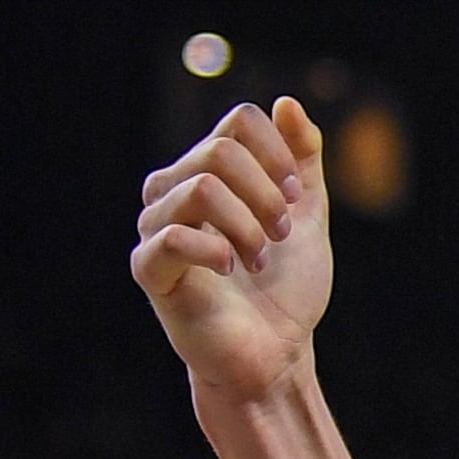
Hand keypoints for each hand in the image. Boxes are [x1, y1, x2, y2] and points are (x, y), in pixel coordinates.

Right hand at [133, 101, 333, 399]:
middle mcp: (174, 191)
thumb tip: (287, 103)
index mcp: (209, 172)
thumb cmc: (286, 288)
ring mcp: (156, 228)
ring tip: (261, 260)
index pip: (238, 123)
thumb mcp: (309, 215)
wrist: (277, 355)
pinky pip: (172, 236)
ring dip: (248, 226)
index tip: (295, 197)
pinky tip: (231, 270)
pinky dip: (215, 250)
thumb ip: (302, 160)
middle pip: (220, 151)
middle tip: (282, 235)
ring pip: (201, 188)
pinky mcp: (149, 269)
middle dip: (267, 195)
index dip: (277, 154)